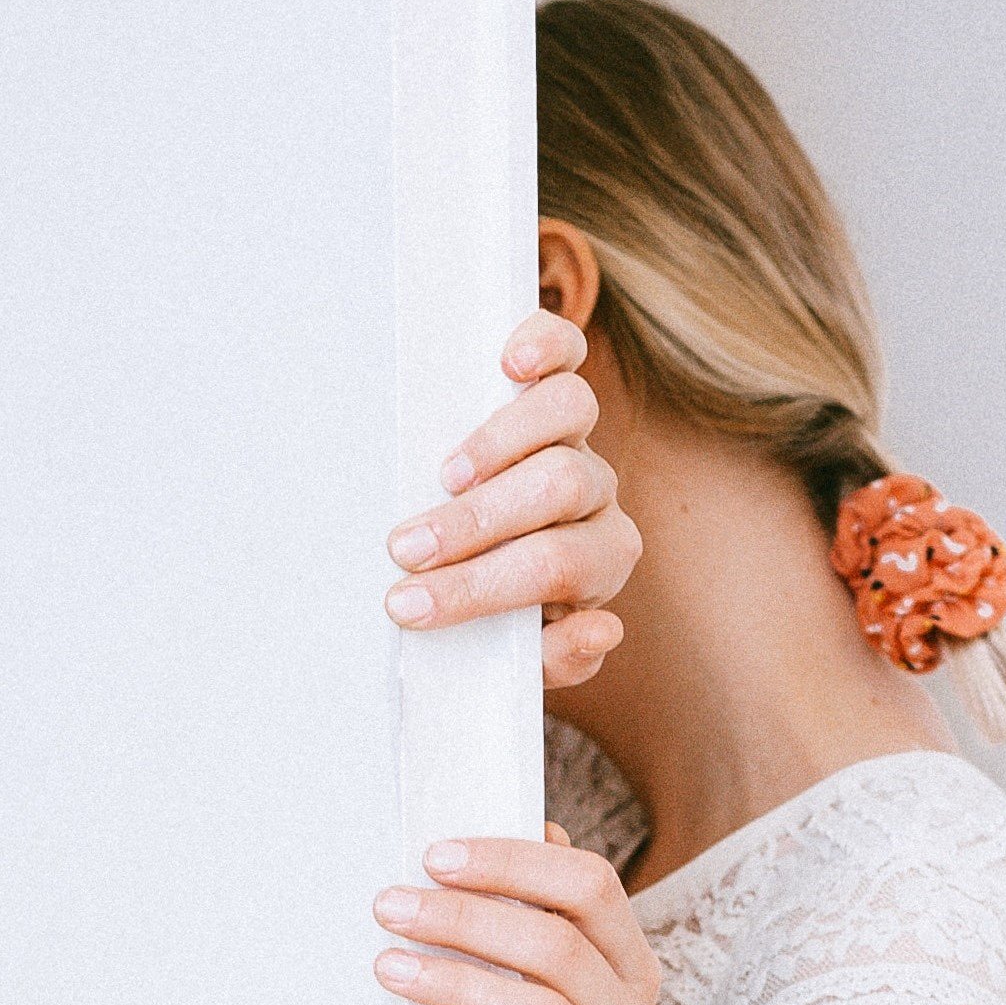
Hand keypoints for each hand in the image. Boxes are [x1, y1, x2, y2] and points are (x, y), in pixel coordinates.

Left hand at [373, 825, 663, 1004]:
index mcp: (631, 976)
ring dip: (458, 985)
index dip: (512, 863)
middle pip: (559, 947)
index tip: (433, 857)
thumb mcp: (528, 996)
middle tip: (389, 908)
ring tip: (390, 971)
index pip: (591, 888)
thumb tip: (539, 822)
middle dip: (464, 919)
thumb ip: (537, 920)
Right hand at [383, 311, 641, 688]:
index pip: (558, 567)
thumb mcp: (523, 655)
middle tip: (406, 549)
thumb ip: (556, 657)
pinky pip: (565, 353)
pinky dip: (545, 347)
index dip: (483, 586)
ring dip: (503, 440)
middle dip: (477, 523)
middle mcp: (596, 497)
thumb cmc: (498, 614)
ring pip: (570, 413)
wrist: (492, 577)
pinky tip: (508, 365)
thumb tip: (600, 628)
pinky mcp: (550, 386)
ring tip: (446, 473)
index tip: (409, 605)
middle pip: (560, 487)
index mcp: (600, 561)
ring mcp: (576, 437)